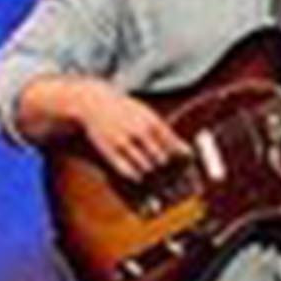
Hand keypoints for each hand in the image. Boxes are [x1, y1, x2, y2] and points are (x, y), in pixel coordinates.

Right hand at [64, 81, 185, 184]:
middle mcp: (140, 133)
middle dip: (168, 170)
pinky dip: (136, 176)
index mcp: (152, 122)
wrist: (95, 102)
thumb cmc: (126, 109)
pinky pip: (128, 171)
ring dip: (152, 174)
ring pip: (146, 168)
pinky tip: (138, 176)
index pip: (174, 147)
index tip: (183, 167)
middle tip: (171, 177)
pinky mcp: (110, 152)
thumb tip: (186, 151)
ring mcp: (124, 142)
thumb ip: (165, 131)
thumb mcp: (147, 114)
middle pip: (162, 160)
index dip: (181, 160)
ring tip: (154, 177)